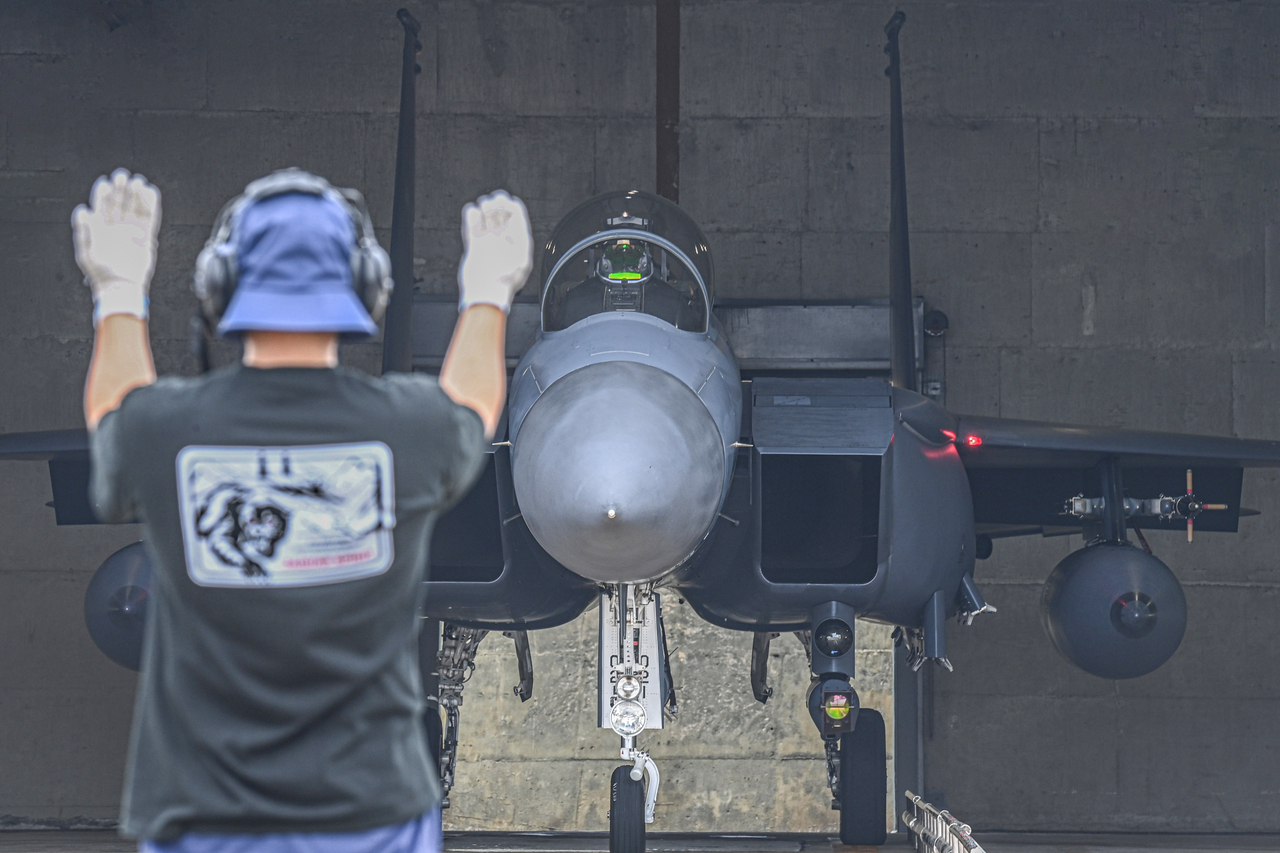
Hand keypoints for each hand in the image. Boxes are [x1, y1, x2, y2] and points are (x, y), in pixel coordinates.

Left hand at [72, 168, 160, 322]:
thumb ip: (85, 231)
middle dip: (121, 189)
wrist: (121, 287)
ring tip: (138, 181)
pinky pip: (150, 218)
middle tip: (123, 176)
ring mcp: (132, 231)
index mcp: (100, 228)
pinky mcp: (146, 237)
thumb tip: (82, 210)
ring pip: (135, 208)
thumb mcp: (86, 252)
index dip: (103, 193)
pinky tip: (151, 192)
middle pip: (120, 203)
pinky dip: (151, 205)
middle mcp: (117, 227)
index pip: (102, 206)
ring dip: (136, 194)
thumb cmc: (101, 273)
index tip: (106, 182)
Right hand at [457, 190, 532, 312]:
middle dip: (497, 204)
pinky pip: (473, 224)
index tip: (505, 202)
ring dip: (484, 207)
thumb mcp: (522, 265)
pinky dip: (471, 215)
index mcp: (518, 241)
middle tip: (491, 205)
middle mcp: (504, 239)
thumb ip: (520, 240)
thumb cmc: (505, 284)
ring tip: (483, 209)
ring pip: (486, 216)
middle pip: (501, 212)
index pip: (517, 215)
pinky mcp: (475, 245)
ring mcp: (489, 241)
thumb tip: (515, 229)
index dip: (511, 205)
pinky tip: (472, 214)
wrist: (485, 295)